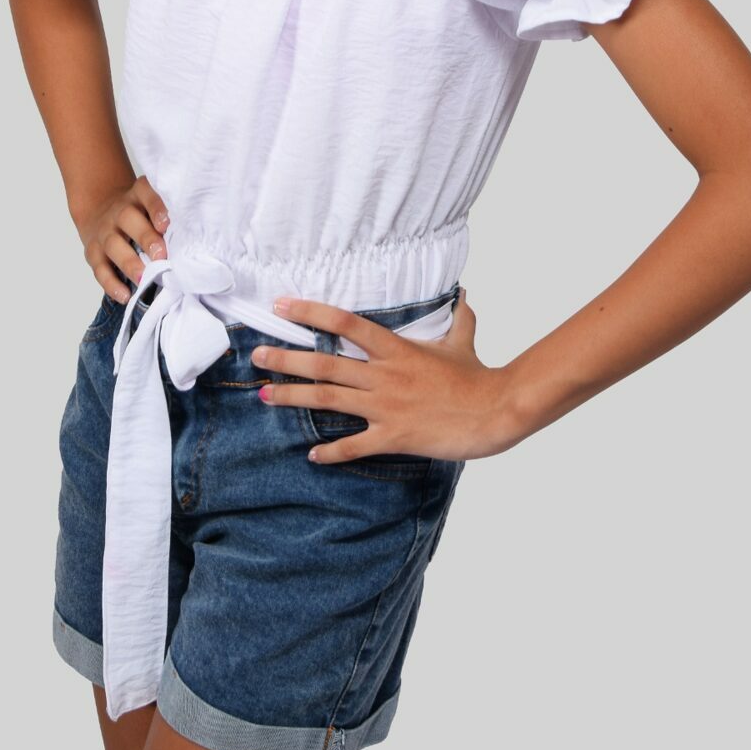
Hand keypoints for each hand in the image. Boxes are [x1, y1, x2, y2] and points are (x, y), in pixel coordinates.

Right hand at [74, 175, 170, 303]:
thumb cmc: (139, 214)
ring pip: (113, 245)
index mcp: (138, 196)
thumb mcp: (151, 206)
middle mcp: (119, 211)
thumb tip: (193, 242)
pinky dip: (111, 284)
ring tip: (144, 279)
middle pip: (128, 219)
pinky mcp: (93, 252)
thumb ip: (168, 218)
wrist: (100, 211)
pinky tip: (125, 295)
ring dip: (129, 263)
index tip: (166, 224)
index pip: (146, 193)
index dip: (156, 207)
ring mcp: (104, 231)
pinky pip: (99, 268)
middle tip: (161, 256)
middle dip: (146, 238)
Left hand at [250, 289, 517, 463]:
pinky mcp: (394, 436)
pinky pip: (354, 446)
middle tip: (256, 356)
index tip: (283, 306)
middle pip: (324, 363)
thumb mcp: (462, 341)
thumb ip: (458, 317)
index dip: (311, 312)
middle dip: (286, 359)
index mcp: (396, 349)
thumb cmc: (477, 377)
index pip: (345, 323)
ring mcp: (386, 407)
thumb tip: (463, 294)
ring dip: (293, 397)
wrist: (494, 412)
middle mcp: (384, 375)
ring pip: (329, 399)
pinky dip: (331, 452)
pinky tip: (312, 455)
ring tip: (265, 396)